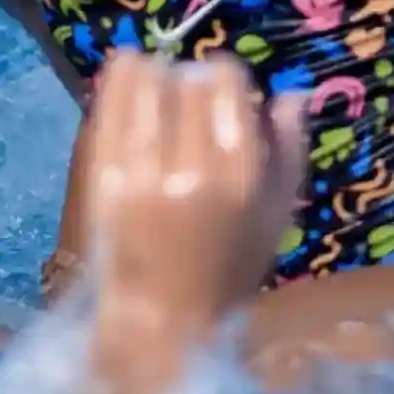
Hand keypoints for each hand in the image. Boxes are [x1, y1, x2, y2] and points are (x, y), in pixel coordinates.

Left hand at [81, 51, 307, 335]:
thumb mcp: (276, 216)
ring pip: (142, 87)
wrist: (161, 322)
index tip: (221, 84)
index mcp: (238, 176)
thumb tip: (291, 93)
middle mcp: (189, 170)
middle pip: (184, 82)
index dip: (224, 75)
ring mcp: (139, 175)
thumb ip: (288, 150)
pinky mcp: (102, 181)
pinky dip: (117, 83)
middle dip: (188, 77)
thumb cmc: (229, 272)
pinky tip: (125, 71)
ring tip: (155, 78)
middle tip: (187, 89)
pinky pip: (109, 110)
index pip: (225, 85)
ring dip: (151, 73)